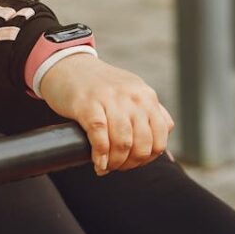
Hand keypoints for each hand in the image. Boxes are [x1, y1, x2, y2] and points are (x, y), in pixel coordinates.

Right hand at [36, 53, 174, 174]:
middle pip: (142, 144)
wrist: (68, 67)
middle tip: (118, 167)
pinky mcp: (87, 104)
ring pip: (123, 143)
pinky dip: (100, 155)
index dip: (149, 157)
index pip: (160, 137)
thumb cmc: (100, 86)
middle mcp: (132, 97)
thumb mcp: (132, 91)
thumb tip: (167, 131)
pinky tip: (98, 162)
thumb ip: (151, 109)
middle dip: (131, 163)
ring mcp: (110, 99)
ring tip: (106, 166)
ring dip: (115, 162)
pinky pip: (100, 136)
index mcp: (146, 97)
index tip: (134, 162)